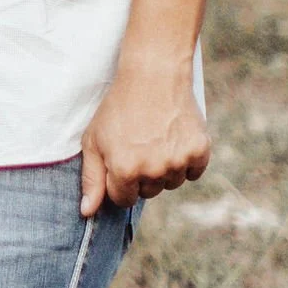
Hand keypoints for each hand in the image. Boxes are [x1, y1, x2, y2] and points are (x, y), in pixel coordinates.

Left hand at [79, 65, 210, 216]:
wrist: (153, 74)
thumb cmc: (118, 107)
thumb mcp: (94, 140)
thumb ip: (91, 179)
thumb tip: (87, 212)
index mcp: (124, 170)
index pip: (123, 199)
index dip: (119, 182)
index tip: (120, 161)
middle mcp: (153, 170)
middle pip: (148, 193)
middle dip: (141, 176)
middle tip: (139, 145)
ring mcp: (178, 161)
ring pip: (171, 183)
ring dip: (164, 168)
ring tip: (156, 139)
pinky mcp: (199, 151)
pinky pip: (193, 172)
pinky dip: (186, 160)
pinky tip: (174, 138)